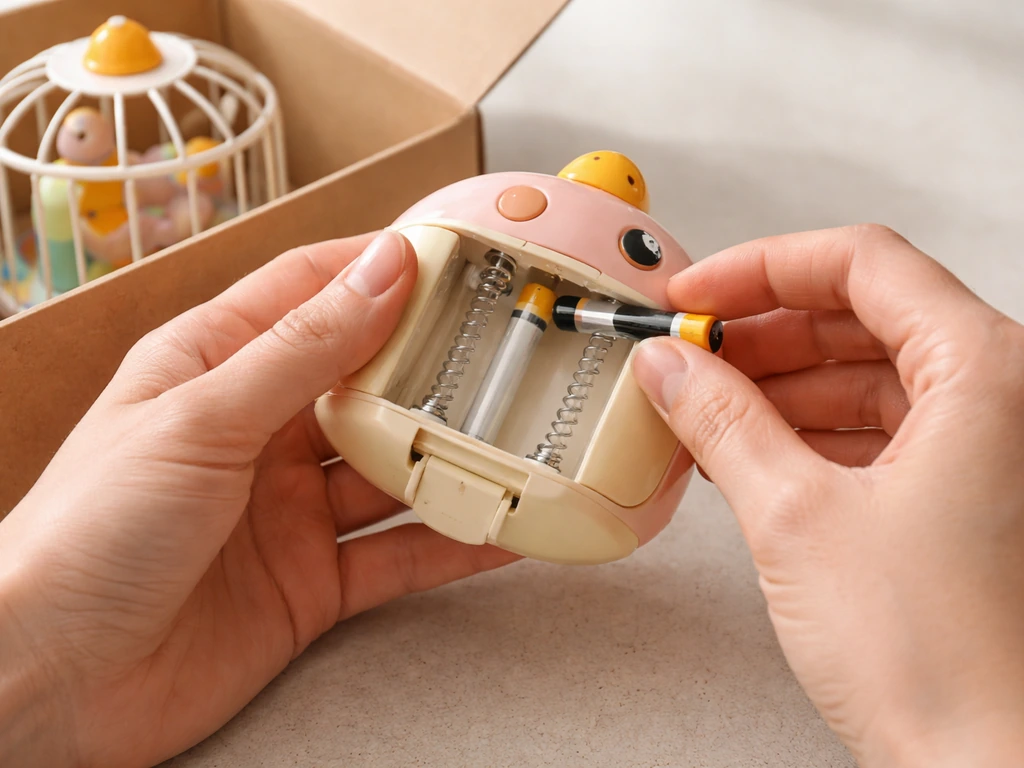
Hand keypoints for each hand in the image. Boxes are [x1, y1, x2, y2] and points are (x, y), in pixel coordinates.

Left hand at [0, 231, 518, 767]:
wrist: (55, 681)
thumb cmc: (87, 534)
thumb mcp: (200, 419)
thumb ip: (300, 349)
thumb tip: (381, 271)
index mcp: (214, 367)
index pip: (308, 291)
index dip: (377, 268)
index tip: (451, 256)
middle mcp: (258, 432)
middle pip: (364, 381)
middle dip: (430, 365)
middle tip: (504, 347)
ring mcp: (288, 508)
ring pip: (390, 469)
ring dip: (450, 456)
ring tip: (518, 435)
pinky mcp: (312, 579)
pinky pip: (397, 553)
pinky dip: (451, 543)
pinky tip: (501, 528)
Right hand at [633, 225, 1023, 766]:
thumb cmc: (946, 664)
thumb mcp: (797, 518)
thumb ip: (721, 421)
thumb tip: (669, 367)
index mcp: (986, 371)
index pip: (861, 262)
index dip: (761, 268)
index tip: (696, 296)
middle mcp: (1001, 397)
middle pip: (861, 315)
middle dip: (761, 333)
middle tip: (687, 353)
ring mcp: (985, 447)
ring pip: (865, 375)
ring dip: (776, 385)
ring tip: (701, 406)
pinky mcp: (962, 495)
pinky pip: (875, 430)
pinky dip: (805, 431)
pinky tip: (747, 450)